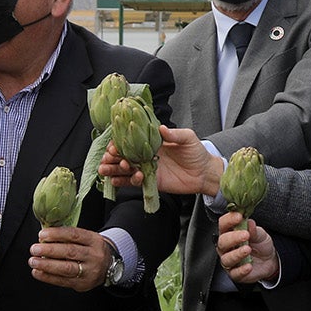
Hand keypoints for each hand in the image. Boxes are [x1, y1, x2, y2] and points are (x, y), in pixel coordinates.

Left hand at [31, 227, 112, 292]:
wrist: (109, 267)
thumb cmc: (91, 251)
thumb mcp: (87, 239)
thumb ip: (69, 238)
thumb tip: (44, 238)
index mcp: (94, 241)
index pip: (74, 235)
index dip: (56, 234)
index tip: (42, 234)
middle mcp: (94, 256)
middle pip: (70, 252)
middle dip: (49, 250)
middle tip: (34, 249)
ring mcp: (90, 271)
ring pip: (66, 268)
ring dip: (46, 265)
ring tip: (33, 261)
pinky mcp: (83, 284)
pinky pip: (63, 281)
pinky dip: (48, 277)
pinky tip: (38, 272)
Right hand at [99, 125, 223, 197]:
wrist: (204, 173)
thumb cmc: (196, 152)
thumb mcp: (188, 138)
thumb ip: (174, 134)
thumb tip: (161, 128)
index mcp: (151, 141)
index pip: (130, 140)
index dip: (119, 142)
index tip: (114, 145)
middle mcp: (145, 154)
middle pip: (123, 154)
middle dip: (112, 156)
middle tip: (108, 158)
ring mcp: (147, 168)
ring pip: (124, 169)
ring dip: (113, 169)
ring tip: (106, 170)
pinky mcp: (150, 181)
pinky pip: (133, 182)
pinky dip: (124, 182)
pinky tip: (120, 180)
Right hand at [217, 214, 278, 284]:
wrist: (269, 260)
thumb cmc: (260, 245)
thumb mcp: (260, 235)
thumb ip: (254, 230)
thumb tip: (249, 222)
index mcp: (229, 233)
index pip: (223, 224)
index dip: (229, 220)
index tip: (239, 216)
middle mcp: (226, 247)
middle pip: (222, 242)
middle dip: (233, 238)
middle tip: (246, 235)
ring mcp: (229, 261)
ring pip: (226, 258)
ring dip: (236, 254)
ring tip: (248, 249)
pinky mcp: (235, 274)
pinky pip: (235, 273)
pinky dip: (241, 270)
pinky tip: (248, 266)